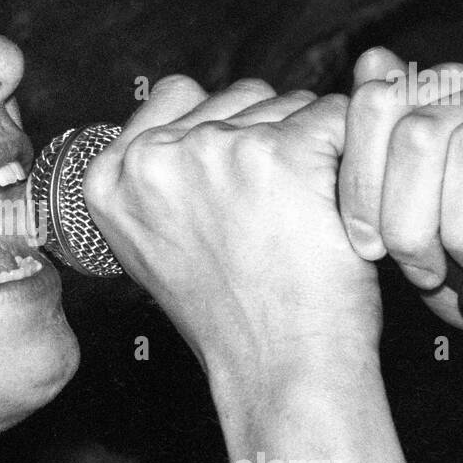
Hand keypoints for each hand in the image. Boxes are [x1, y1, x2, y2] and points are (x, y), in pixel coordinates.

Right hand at [83, 75, 422, 462]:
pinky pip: (337, 118)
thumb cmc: (231, 316)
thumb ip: (160, 174)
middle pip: (237, 96)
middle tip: (271, 215)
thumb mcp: (155, 243)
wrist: (280, 369)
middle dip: (267, 138)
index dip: (218, 131)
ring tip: (301, 219)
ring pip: (289, 103)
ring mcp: (215, 150)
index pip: (174, 93)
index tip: (236, 183)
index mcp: (109, 178)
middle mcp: (152, 158)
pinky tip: (336, 211)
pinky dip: (353, 159)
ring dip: (311, 148)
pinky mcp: (282, 153)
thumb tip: (193, 109)